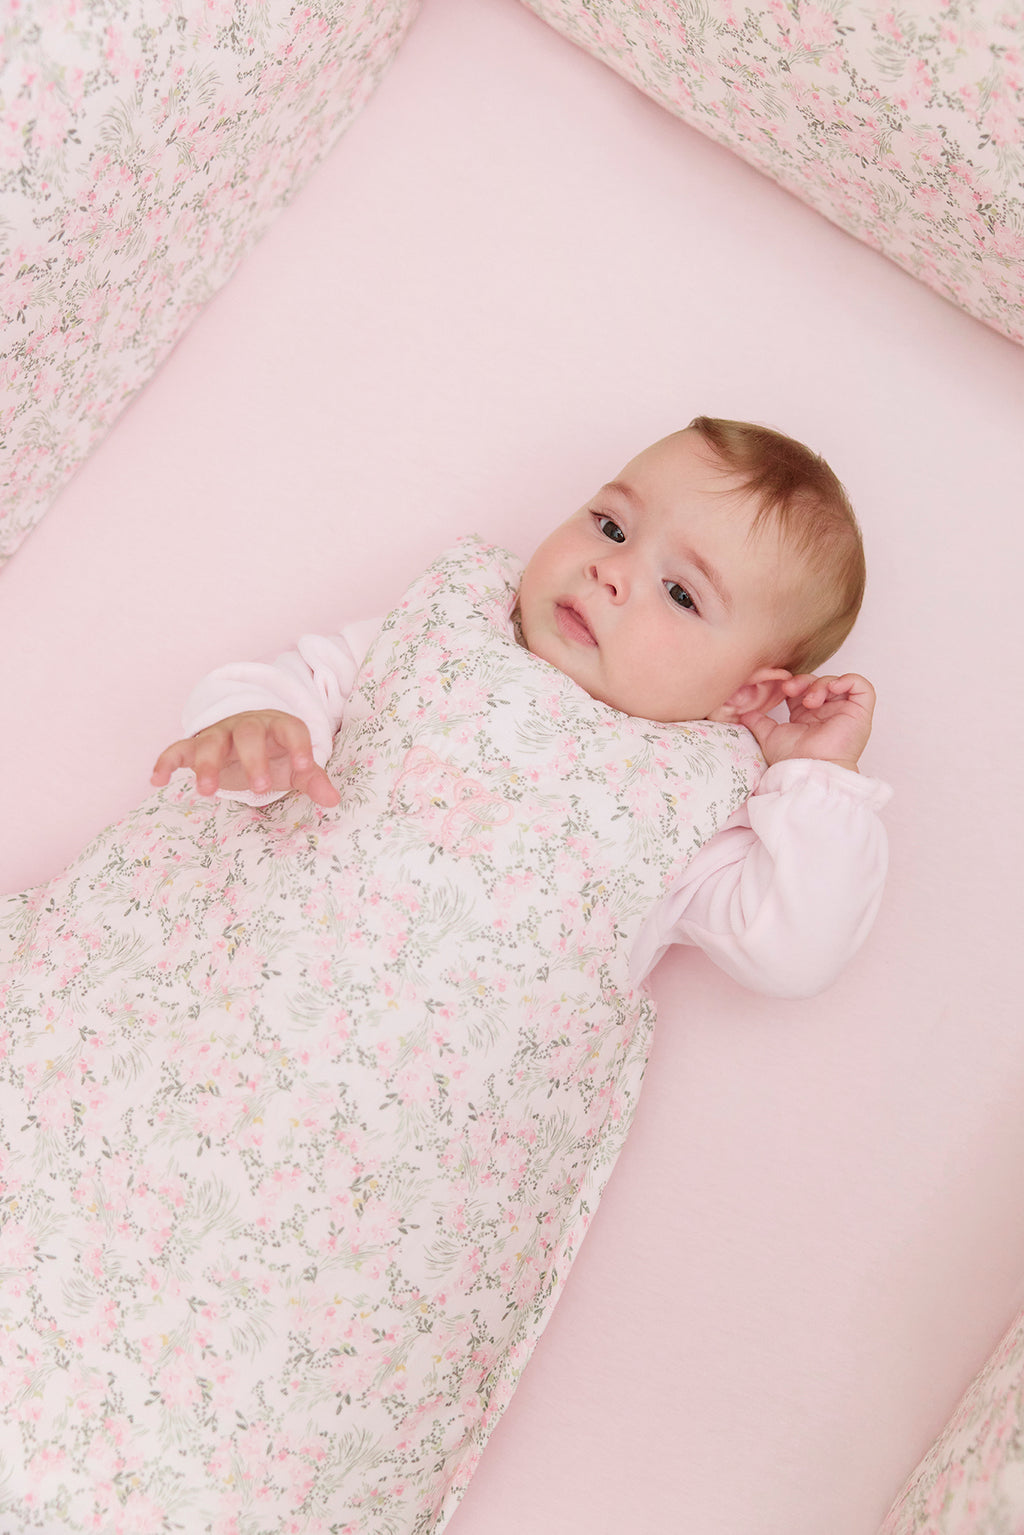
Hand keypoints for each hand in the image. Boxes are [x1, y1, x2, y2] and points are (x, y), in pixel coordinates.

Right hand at [151, 710, 340, 806]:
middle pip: (249, 733)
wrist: (244, 736)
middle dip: (253, 759)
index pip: (291, 729)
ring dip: (207, 764)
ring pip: (211, 741)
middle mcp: (248, 726)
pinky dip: (166, 762)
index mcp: (278, 727)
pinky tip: (157, 780)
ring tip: (205, 792)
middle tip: (259, 789)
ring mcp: (219, 734)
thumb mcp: (295, 766)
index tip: (307, 767)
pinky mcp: (195, 745)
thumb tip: (333, 801)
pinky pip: (177, 749)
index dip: (300, 746)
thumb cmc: (274, 753)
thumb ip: (313, 779)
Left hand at [739, 673, 875, 772]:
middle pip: (819, 682)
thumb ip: (758, 722)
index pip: (804, 688)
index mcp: (808, 717)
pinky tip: (832, 688)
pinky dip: (847, 681)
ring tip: (810, 701)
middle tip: (790, 690)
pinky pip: (862, 687)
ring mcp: (844, 712)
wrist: (808, 769)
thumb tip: (744, 713)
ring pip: (837, 682)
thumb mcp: (769, 736)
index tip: (782, 689)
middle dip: (805, 681)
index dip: (794, 684)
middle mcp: (827, 713)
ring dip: (821, 684)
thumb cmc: (792, 759)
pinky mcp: (860, 713)